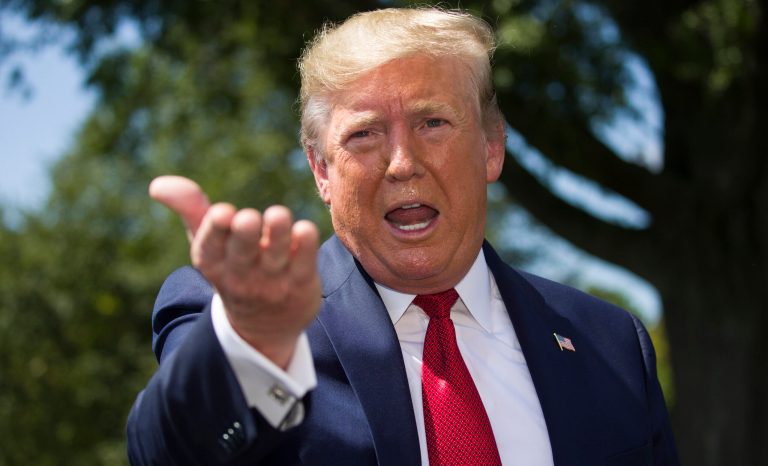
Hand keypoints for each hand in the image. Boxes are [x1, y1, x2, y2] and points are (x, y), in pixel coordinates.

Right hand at [149, 175, 320, 367]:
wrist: (264, 327)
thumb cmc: (232, 268)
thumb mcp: (207, 244)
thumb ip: (190, 210)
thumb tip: (157, 185)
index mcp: (213, 263)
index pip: (210, 248)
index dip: (215, 230)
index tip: (222, 212)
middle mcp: (241, 274)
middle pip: (242, 252)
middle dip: (244, 234)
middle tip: (247, 218)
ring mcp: (272, 281)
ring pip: (276, 255)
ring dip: (278, 234)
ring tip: (278, 214)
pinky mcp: (301, 283)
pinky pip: (305, 264)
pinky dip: (306, 246)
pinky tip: (305, 229)